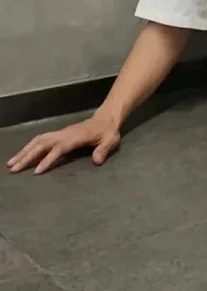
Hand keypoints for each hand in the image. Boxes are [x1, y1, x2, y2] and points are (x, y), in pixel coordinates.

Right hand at [6, 114, 120, 174]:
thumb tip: (97, 160)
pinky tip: (21, 155)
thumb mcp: (111, 140)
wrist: (105, 119)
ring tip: (11, 163)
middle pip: (43, 144)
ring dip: (24, 151)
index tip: (36, 171)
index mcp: (76, 137)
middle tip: (13, 168)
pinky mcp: (57, 135)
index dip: (48, 159)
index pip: (59, 148)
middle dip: (27, 156)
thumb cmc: (107, 132)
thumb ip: (104, 149)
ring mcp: (59, 133)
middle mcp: (64, 134)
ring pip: (38, 141)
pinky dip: (28, 147)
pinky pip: (40, 139)